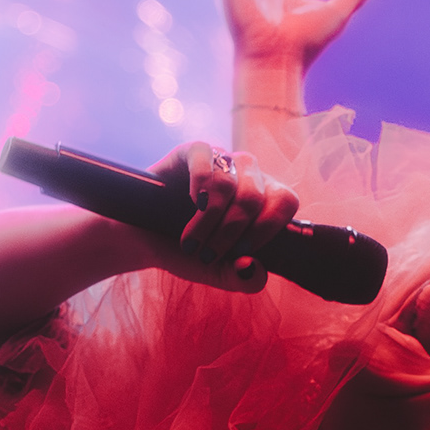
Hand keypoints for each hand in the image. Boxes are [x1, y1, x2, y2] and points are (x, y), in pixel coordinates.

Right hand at [144, 140, 298, 292]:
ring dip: (207, 221)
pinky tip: (190, 202)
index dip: (267, 228)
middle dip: (230, 232)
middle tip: (207, 254)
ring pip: (227, 183)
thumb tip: (253, 267)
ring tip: (190, 243)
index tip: (241, 252)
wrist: (143, 242)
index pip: (286, 200)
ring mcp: (220, 159)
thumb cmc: (186, 253)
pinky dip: (198, 185)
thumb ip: (244, 278)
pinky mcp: (192, 150)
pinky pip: (205, 155)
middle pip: (254, 196)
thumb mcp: (219, 273)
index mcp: (264, 198)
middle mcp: (246, 174)